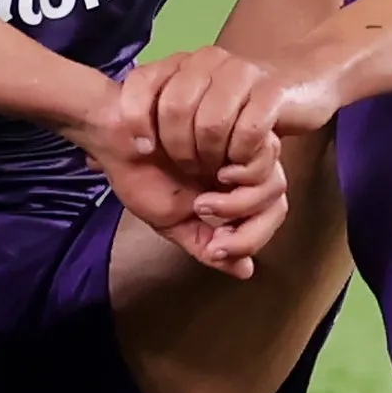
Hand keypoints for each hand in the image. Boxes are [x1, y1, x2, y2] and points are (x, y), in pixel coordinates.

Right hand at [61, 88, 284, 280]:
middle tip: (209, 227)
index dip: (249, 239)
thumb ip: (206, 244)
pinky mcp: (235, 121)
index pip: (267, 216)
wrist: (117, 138)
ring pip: (273, 181)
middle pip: (275, 199)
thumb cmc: (140, 175)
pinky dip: (241, 174)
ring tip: (201, 204)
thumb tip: (245, 271)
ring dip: (239, 204)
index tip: (215, 250)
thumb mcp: (173, 221)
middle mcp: (242, 165)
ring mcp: (240, 143)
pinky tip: (212, 177)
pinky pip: (262, 151)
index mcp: (232, 188)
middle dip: (247, 227)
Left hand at [120, 46, 340, 226]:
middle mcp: (206, 61)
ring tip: (215, 170)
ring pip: (212, 123)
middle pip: (175, 109)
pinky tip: (237, 164)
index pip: (140, 82)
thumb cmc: (236, 108)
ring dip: (210, 157)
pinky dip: (240, 156)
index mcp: (180, 64)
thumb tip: (92, 159)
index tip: (143, 151)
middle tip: (189, 170)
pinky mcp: (271, 92)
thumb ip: (147, 131)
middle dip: (179, 150)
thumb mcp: (189, 114)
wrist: (302, 81)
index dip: (133, 118)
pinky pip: (248, 130)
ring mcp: (241, 73)